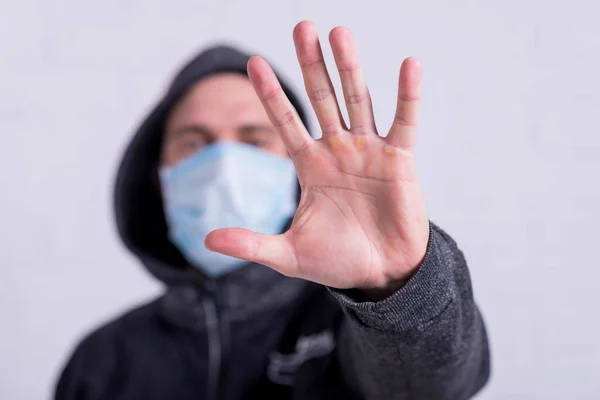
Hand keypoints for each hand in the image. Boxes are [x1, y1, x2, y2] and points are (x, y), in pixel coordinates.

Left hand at [206, 21, 429, 295]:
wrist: (381, 274)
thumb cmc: (337, 261)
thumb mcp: (288, 255)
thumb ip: (252, 244)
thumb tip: (207, 241)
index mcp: (309, 165)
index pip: (285, 122)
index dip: (270, 94)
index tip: (252, 63)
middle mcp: (336, 150)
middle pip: (321, 98)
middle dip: (311, 64)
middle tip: (301, 27)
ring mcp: (368, 150)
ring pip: (357, 100)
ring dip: (349, 68)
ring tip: (338, 33)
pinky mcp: (399, 160)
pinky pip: (404, 122)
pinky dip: (408, 95)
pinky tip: (410, 65)